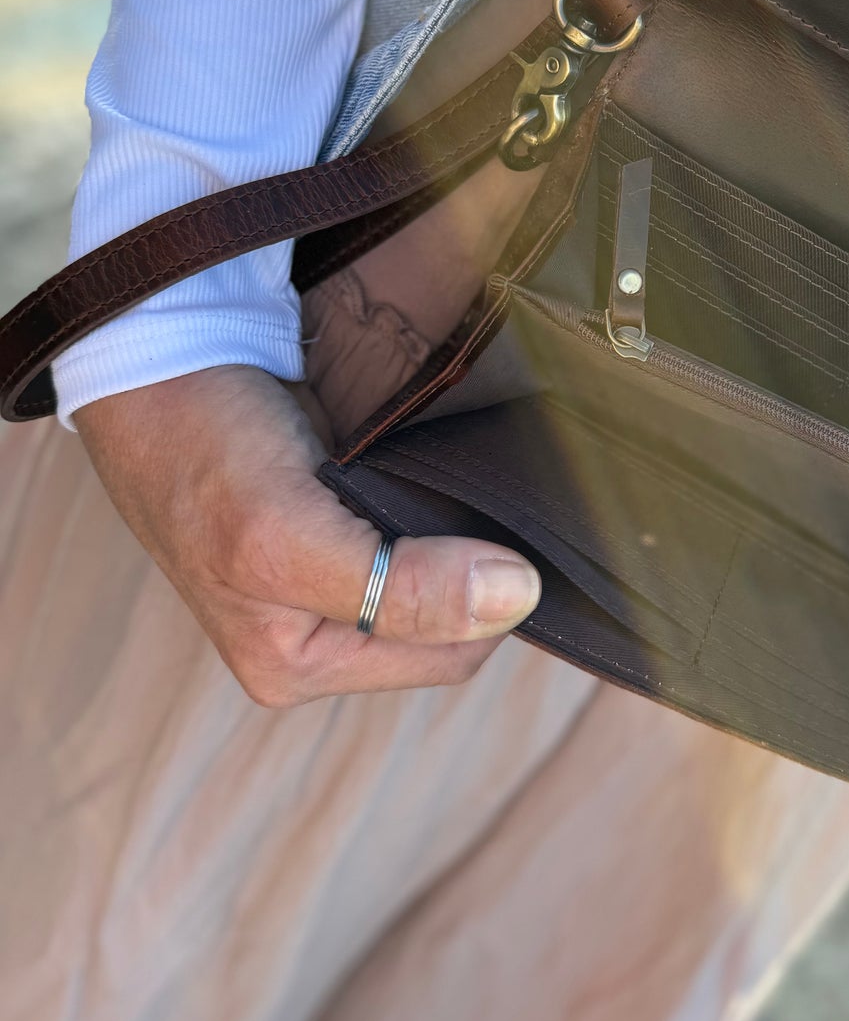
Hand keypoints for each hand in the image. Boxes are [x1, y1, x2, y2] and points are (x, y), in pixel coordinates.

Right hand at [75, 365, 540, 706]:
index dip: (490, 598)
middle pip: (451, 619)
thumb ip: (399, 587)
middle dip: (471, 561)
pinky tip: (430, 460)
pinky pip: (419, 525)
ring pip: (442, 570)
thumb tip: (516, 598)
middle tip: (462, 488)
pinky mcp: (340, 523)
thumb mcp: (286, 532)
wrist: (159, 356)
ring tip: (448, 473)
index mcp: (295, 665)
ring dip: (460, 525)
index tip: (500, 527)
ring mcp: (327, 579)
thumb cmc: (199, 446)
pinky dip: (438, 492)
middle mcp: (313, 635)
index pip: (451, 655)